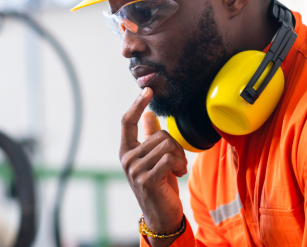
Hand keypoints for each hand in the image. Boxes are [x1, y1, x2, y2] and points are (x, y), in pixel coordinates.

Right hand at [120, 88, 187, 243]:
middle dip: (174, 146)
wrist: (160, 215)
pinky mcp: (147, 179)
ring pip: (166, 146)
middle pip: (158, 134)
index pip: (128, 122)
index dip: (137, 105)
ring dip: (179, 157)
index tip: (147, 90)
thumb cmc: (158, 185)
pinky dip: (180, 165)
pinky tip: (178, 174)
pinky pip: (170, 158)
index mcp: (126, 151)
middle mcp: (127, 159)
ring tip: (177, 170)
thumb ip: (148, 137)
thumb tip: (147, 114)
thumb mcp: (152, 159)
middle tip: (176, 162)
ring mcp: (135, 170)